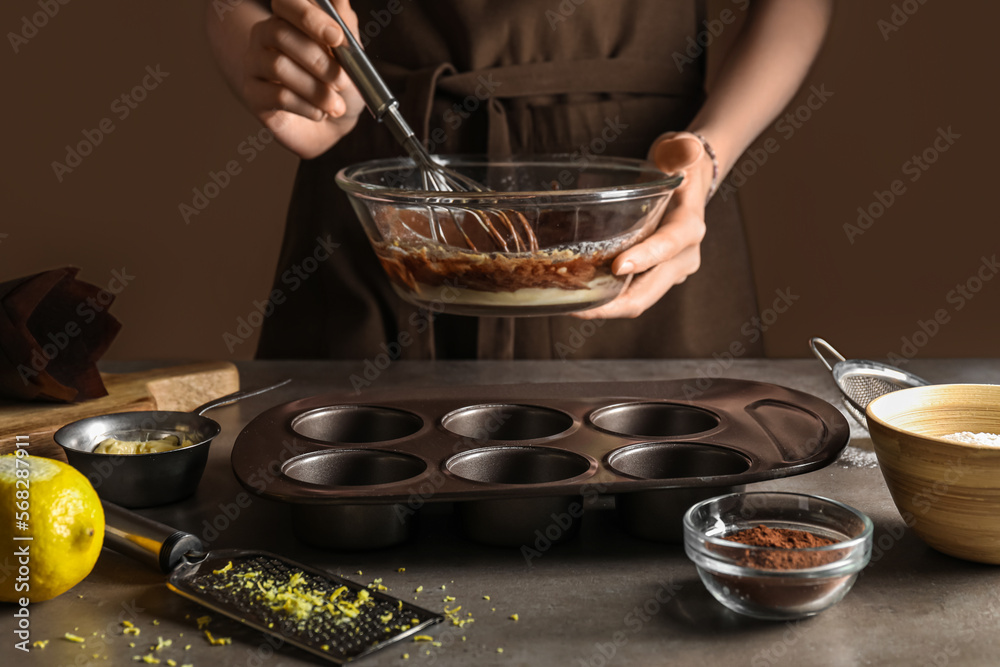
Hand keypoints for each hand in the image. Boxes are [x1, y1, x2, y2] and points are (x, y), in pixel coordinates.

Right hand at [243, 0, 366, 157]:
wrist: (332, 125)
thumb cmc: (337, 84)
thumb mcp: (349, 52)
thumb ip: (344, 24)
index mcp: (288, 18)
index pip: (285, 3)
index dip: (309, 18)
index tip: (337, 37)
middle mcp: (264, 36)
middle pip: (279, 33)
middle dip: (318, 60)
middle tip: (343, 81)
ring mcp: (254, 64)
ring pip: (278, 67)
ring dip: (316, 89)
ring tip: (336, 105)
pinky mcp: (253, 94)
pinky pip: (278, 96)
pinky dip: (307, 107)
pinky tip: (319, 113)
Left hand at [573, 132, 712, 319]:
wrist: (686, 183)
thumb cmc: (676, 164)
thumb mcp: (677, 150)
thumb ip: (680, 150)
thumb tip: (687, 149)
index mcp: (688, 228)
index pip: (668, 246)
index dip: (645, 258)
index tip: (618, 267)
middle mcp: (682, 257)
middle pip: (649, 291)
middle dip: (615, 303)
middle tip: (578, 306)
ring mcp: (668, 272)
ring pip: (636, 300)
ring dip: (605, 307)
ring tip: (568, 306)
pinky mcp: (652, 277)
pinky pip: (628, 295)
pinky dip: (604, 299)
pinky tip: (575, 298)